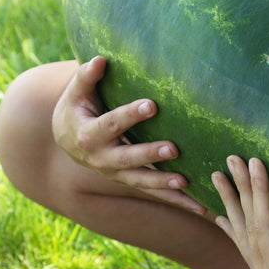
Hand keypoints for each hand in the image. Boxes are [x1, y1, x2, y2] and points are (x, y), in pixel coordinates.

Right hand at [51, 56, 204, 212]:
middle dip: (150, 154)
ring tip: (186, 181)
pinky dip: (177, 201)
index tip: (152, 105)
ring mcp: (117, 174)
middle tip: (173, 149)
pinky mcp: (131, 181)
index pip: (112, 124)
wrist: (67, 139)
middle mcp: (102, 159)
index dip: (131, 115)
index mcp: (89, 135)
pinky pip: (155, 193)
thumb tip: (100, 59)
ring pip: (142, 181)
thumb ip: (86, 76)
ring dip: (164, 183)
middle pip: (128, 158)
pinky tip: (201, 208)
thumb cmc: (77, 108)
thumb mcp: (76, 92)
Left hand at [213, 156, 268, 268]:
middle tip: (231, 157)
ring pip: (242, 235)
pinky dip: (232, 229)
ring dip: (231, 204)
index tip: (256, 163)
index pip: (264, 227)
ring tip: (217, 176)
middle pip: (247, 227)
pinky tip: (221, 217)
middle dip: (240, 190)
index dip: (259, 194)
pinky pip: (245, 249)